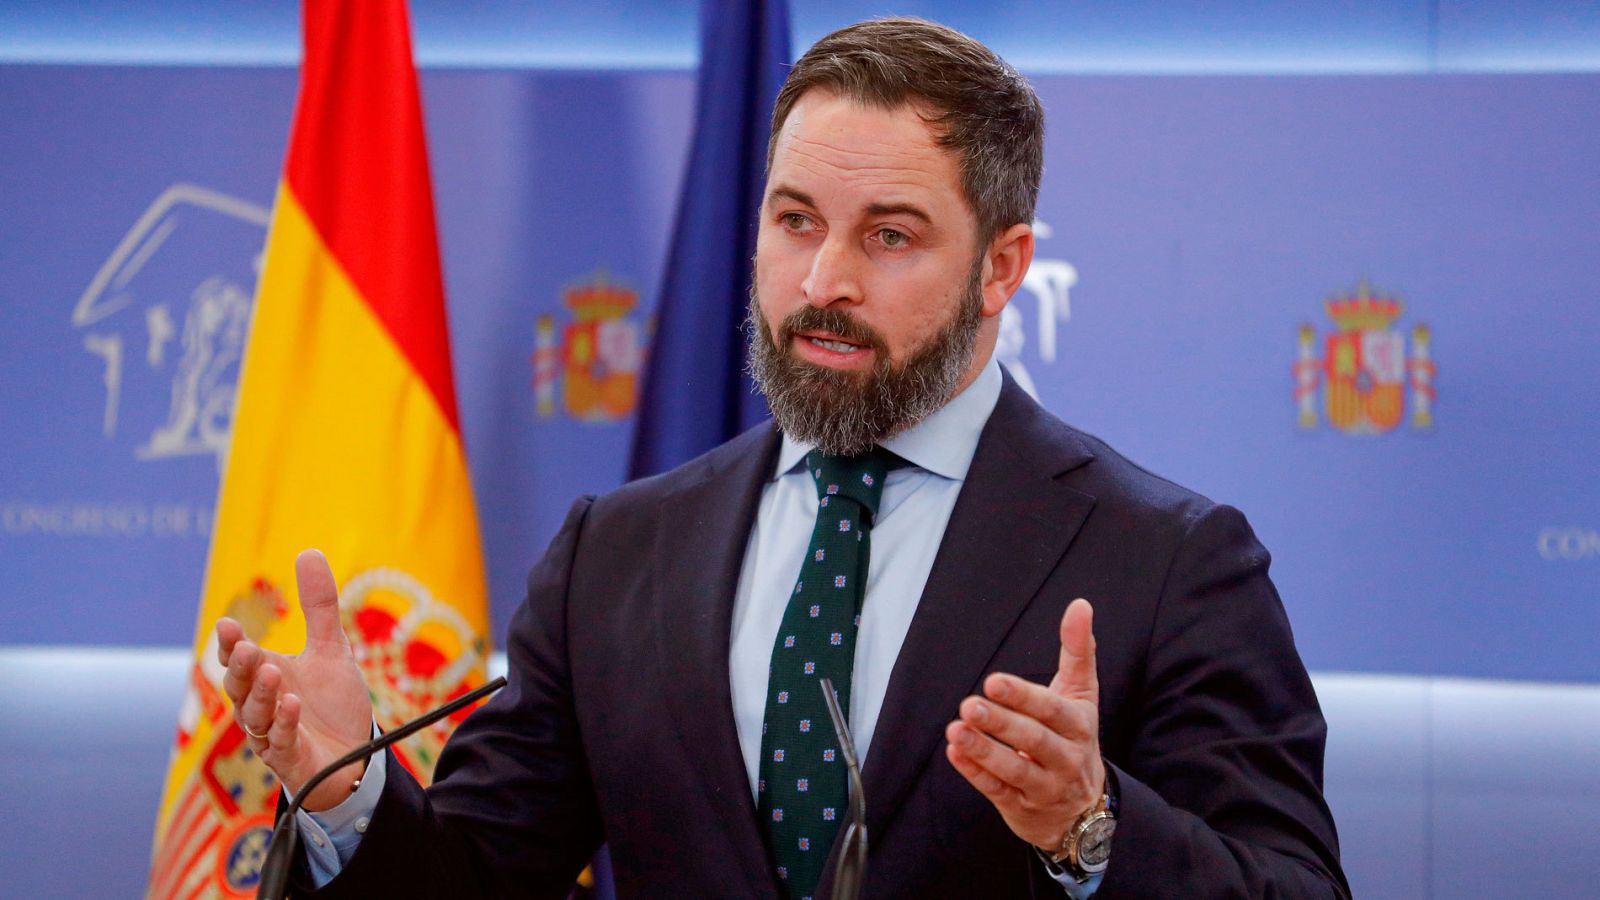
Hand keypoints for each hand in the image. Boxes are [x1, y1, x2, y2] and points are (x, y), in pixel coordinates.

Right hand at [217, 549, 374, 810]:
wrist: (355, 754)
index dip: (231, 644)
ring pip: (255, 715)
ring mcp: (274, 734)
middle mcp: (261, 706)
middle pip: (239, 686)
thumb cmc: (332, 703)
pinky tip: (293, 705)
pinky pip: (283, 742)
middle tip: (246, 647)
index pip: (239, 658)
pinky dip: (285, 724)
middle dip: (241, 667)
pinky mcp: (292, 759)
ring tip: (273, 672)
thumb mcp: (331, 648)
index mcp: (265, 677)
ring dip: (262, 694)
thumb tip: (308, 551)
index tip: (228, 625)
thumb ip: (318, 605)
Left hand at [945, 598, 1105, 852]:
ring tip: (955, 730)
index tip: (993, 681)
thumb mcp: (1082, 694)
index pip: (1052, 710)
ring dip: (983, 750)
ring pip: (1014, 769)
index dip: (1023, 696)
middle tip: (969, 704)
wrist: (1085, 808)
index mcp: (1078, 726)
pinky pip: (996, 791)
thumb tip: (1081, 605)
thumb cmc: (1075, 736)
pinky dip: (975, 773)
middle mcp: (1066, 758)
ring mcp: (1043, 786)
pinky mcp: (1020, 806)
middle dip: (1001, 723)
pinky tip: (954, 753)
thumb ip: (1079, 650)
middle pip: (1033, 739)